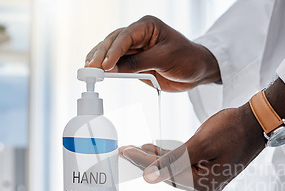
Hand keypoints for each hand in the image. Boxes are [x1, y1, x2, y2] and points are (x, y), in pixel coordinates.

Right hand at [85, 15, 220, 91]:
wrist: (197, 70)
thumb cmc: (187, 59)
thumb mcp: (166, 59)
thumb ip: (140, 63)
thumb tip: (114, 68)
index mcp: (147, 26)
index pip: (126, 37)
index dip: (114, 51)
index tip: (106, 65)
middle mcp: (138, 34)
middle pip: (114, 42)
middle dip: (101, 55)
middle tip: (91, 69)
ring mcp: (135, 48)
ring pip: (111, 51)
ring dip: (99, 60)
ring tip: (88, 70)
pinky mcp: (134, 61)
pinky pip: (117, 62)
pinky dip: (106, 67)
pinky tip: (95, 70)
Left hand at [120, 103, 265, 190]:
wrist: (257, 121)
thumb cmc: (233, 129)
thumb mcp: (201, 143)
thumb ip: (175, 160)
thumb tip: (150, 175)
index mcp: (204, 184)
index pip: (165, 173)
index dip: (142, 162)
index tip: (124, 152)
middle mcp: (205, 186)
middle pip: (168, 174)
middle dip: (145, 162)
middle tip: (124, 151)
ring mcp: (208, 179)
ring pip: (174, 169)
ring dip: (155, 159)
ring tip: (135, 148)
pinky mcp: (208, 169)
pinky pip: (184, 164)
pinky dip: (169, 156)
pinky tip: (154, 149)